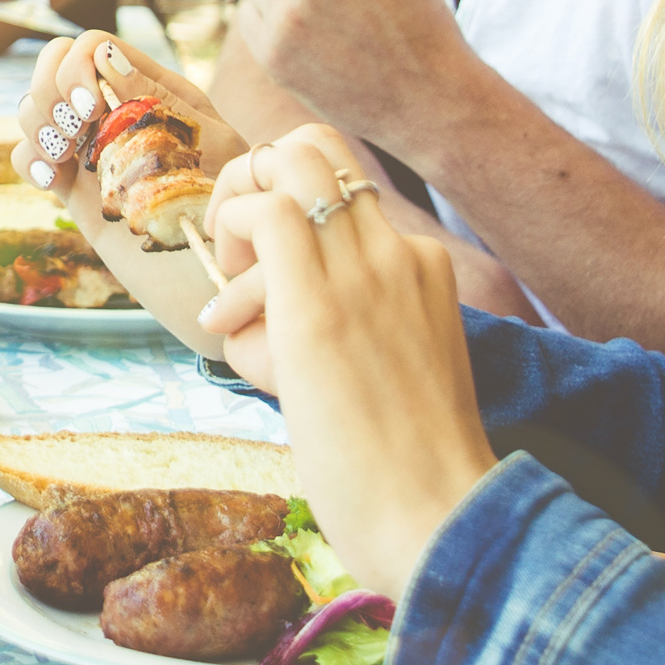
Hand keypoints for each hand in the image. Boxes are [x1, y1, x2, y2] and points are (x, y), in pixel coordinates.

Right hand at [9, 31, 248, 217]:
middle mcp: (112, 110)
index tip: (92, 108)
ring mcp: (88, 146)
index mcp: (149, 88)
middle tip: (75, 132)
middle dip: (48, 90)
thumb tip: (105, 56)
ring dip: (37, 125)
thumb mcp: (206, 141)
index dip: (77, 65)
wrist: (217, 263)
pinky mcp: (71, 186)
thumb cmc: (227, 198)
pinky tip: (50, 182)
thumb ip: (156, 98)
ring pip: (33, 107)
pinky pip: (27, 155)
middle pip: (51, 64)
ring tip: (62, 158)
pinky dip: (28, 160)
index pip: (92, 45)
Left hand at [193, 129, 500, 596]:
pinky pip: (270, 214)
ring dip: (239, 208)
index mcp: (425, 270)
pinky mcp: (323, 307)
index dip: (285, 213)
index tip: (258, 268)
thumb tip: (241, 319)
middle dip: (254, 178)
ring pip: (292, 161)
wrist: (436, 516)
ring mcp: (368, 272)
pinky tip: (228, 308)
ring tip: (231, 292)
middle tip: (231, 248)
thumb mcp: (377, 376)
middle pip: (316, 148)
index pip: (345, 194)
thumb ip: (322, 333)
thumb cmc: (401, 472)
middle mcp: (403, 254)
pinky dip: (234, 239)